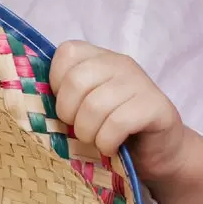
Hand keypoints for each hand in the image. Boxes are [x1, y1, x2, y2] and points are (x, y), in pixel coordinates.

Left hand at [51, 42, 202, 203]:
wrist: (164, 151)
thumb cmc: (117, 129)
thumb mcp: (88, 105)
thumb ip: (69, 94)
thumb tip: (38, 101)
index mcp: (99, 56)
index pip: (66, 53)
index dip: (57, 83)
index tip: (66, 106)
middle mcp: (119, 62)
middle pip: (76, 80)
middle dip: (70, 113)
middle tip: (78, 130)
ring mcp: (139, 82)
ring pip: (95, 105)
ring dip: (88, 133)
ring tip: (95, 141)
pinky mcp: (155, 106)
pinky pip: (118, 123)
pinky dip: (107, 142)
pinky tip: (111, 147)